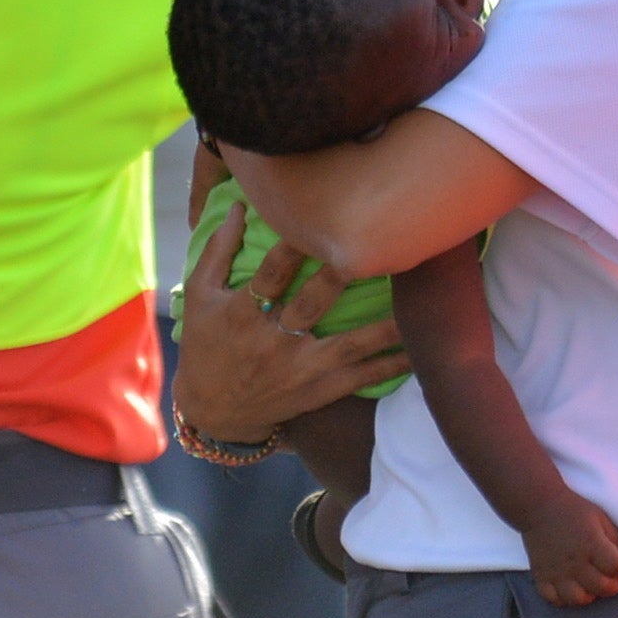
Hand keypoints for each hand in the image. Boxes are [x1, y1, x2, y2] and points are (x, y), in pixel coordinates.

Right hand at [172, 205, 405, 446]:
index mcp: (242, 315)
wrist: (212, 412)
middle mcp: (273, 342)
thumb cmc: (205, 344)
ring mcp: (300, 370)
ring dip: (385, 327)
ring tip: (418, 305)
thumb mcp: (198, 296)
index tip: (317, 219)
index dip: (292, 247)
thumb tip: (240, 206)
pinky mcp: (319, 391)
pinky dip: (391, 366)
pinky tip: (420, 352)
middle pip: (313, 305)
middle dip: (340, 278)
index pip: (270, 274)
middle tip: (372, 248)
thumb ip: (218, 250)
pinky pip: (361, 379)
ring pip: (350, 345)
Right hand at [523, 493, 617, 607]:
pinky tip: (568, 586)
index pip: (617, 568)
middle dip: (612, 584)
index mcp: (592, 544)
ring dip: (588, 593)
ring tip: (588, 583)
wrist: (539, 506)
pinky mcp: (541, 576)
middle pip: (603, 588)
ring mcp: (557, 572)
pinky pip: (554, 599)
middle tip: (608, 575)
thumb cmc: (573, 510)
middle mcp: (576, 562)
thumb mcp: (601, 518)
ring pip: (579, 599)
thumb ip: (615, 541)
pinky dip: (563, 597)